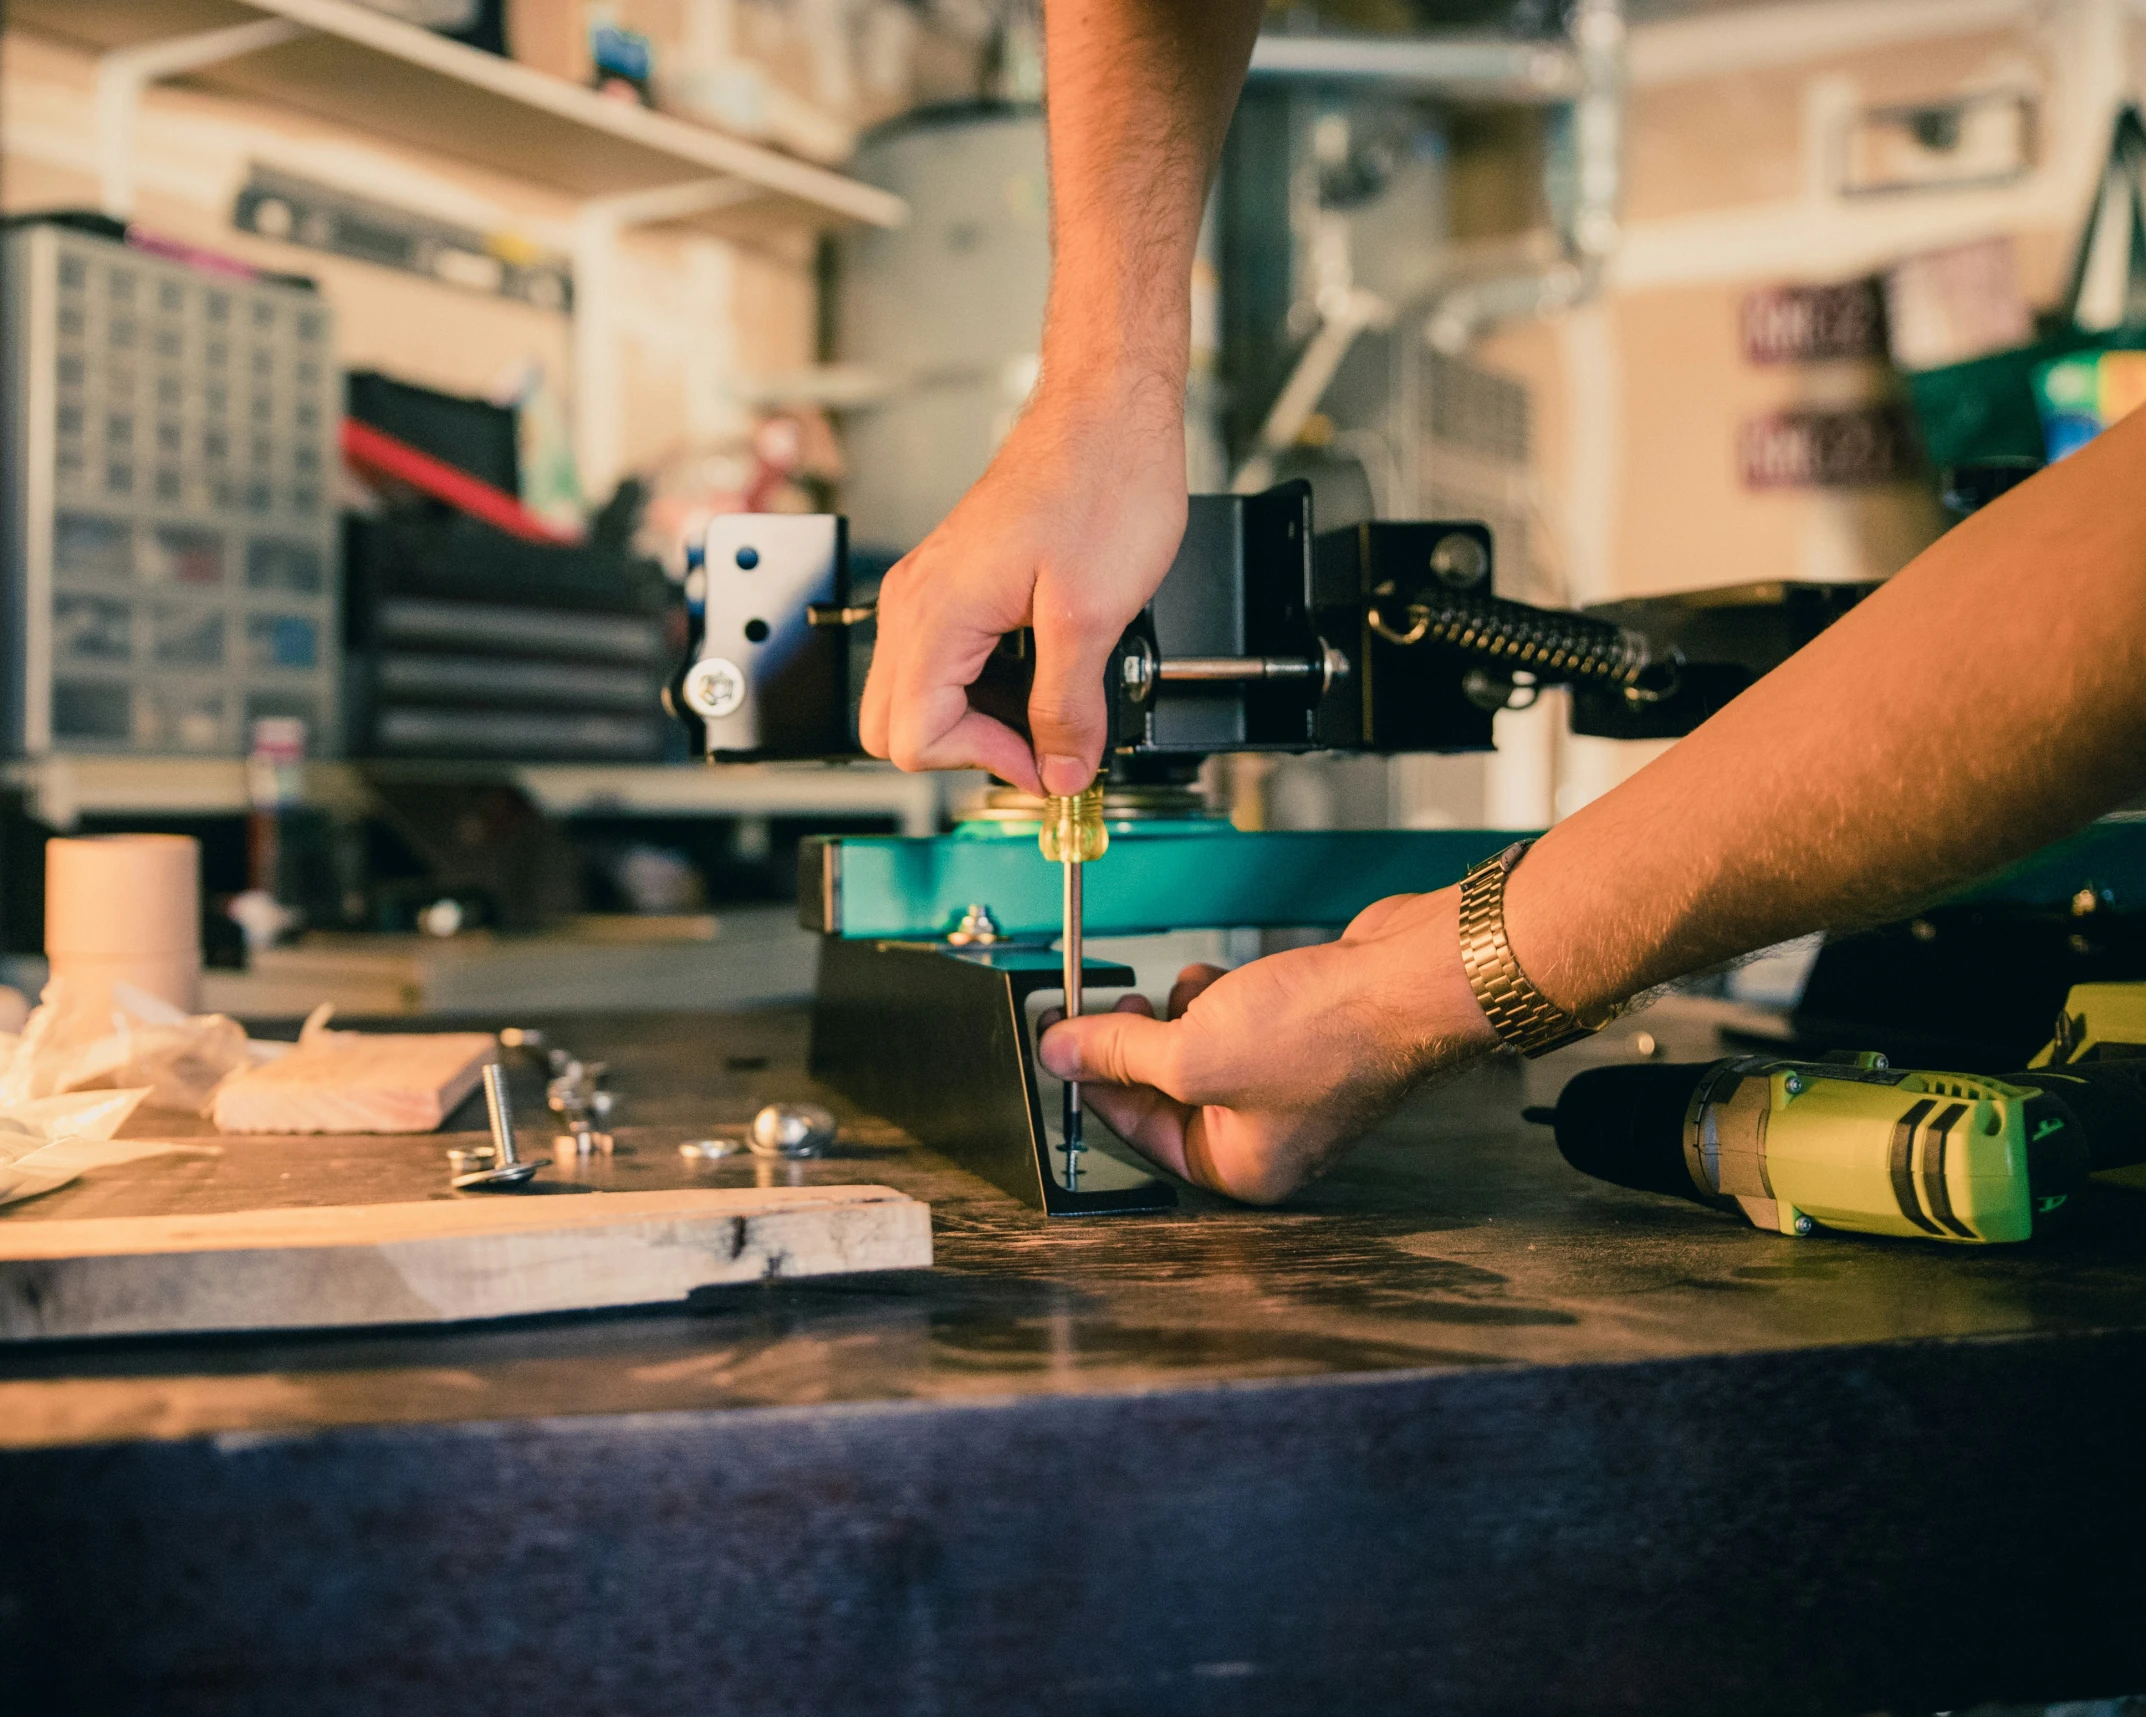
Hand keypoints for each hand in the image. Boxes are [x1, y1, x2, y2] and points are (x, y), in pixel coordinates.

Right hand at [858, 379, 1187, 794]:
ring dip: (981, 718)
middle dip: (968, 749)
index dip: (987, 761)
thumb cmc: (1102, 482)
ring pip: (920, 695)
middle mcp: (918, 600)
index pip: (914, 736)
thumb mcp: (1093, 616)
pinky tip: (1043, 670)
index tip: (1048, 757)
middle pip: (896, 725)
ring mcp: (932, 590)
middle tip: (1041, 742)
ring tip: (1053, 704)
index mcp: (936, 611)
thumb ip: (1069, 706)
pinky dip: (988, 684)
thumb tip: (1061, 769)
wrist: (1109, 411)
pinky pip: (947, 660)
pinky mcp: (957, 582)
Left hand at [1037, 887, 1499, 1202]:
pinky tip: (1220, 979)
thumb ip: (1117, 1054)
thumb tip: (1060, 1052)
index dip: (1093, 1082)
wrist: (1410, 979)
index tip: (1061, 1039)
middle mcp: (1268, 1135)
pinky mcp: (1305, 1033)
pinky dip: (1219, 997)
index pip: (1140, 1132)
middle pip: (1169, 1091)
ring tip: (1183, 991)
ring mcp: (1289, 1083)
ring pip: (1201, 1049)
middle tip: (1111, 1005)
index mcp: (1243, 1167)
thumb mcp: (1192, 1052)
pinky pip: (1237, 1020)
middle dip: (1138, 1044)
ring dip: (1179, 1015)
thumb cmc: (1329, 1036)